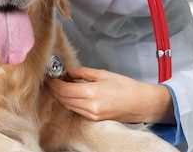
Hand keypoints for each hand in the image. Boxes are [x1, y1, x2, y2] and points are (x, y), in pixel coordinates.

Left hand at [46, 66, 173, 123]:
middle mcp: (90, 107)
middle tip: (54, 79)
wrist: (142, 103)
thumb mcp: (102, 74)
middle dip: (56, 89)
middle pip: (64, 99)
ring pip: (69, 106)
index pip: (64, 90)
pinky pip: (77, 110)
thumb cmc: (127, 87)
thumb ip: (82, 73)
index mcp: (92, 93)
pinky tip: (73, 93)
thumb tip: (68, 72)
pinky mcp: (95, 119)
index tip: (50, 77)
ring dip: (63, 96)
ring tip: (63, 84)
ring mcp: (92, 115)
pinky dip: (71, 101)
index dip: (54, 83)